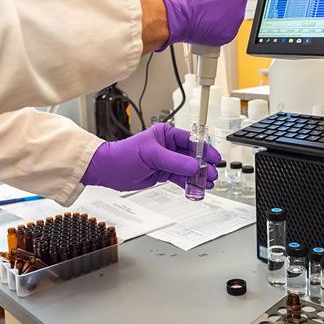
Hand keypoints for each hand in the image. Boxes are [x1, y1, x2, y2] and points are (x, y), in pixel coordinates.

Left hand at [80, 123, 220, 191]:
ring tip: (208, 183)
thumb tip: (194, 166)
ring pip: (187, 168)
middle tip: (212, 174)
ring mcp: (166, 160)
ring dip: (197, 176)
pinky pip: (180, 178)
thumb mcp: (151, 155)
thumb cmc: (124, 155)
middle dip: (203, 165)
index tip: (214, 157)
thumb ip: (174, 162)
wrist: (109, 170)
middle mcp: (168, 146)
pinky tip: (196, 188)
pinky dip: (188, 183)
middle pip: (192, 155)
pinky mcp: (163, 173)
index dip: (204, 149)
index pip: (191, 140)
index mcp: (166, 134)